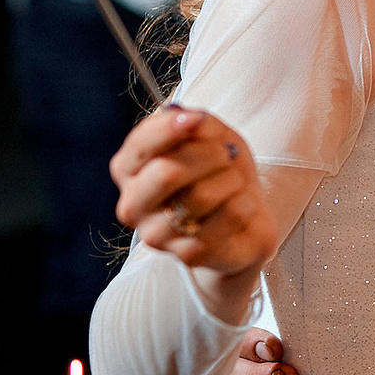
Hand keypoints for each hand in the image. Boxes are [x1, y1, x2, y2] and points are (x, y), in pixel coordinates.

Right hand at [111, 105, 275, 279]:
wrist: (244, 217)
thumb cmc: (218, 173)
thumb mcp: (211, 137)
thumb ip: (198, 124)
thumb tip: (191, 119)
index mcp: (129, 170)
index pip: (140, 145)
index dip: (172, 128)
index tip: (200, 119)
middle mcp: (133, 205)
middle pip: (166, 173)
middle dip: (208, 155)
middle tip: (227, 154)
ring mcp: (157, 235)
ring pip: (200, 196)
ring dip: (231, 180)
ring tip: (235, 182)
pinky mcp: (188, 254)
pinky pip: (227, 216)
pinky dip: (244, 203)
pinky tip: (241, 206)